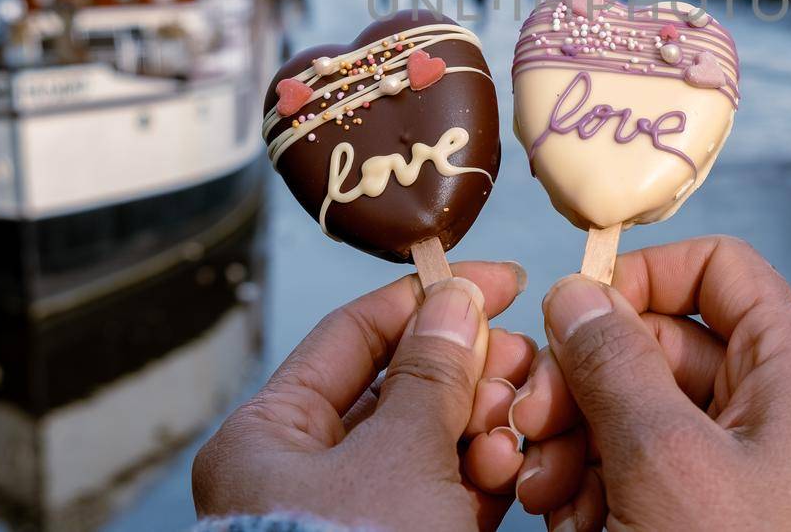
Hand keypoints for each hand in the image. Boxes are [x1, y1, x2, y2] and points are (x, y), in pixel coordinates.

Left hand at [193, 261, 536, 530]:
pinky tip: (508, 467)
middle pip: (396, 389)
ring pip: (426, 443)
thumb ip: (431, 374)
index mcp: (269, 436)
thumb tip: (455, 304)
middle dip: (466, 372)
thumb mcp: (398, 457)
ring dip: (478, 426)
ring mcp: (350, 518)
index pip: (353, 336)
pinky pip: (439, 495)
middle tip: (521, 358)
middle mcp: (300, 474)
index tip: (497, 282)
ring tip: (514, 423)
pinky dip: (476, 477)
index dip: (427, 301)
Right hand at [509, 236, 790, 530]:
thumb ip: (614, 364)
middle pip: (660, 345)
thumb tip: (577, 296)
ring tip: (544, 488)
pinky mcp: (717, 509)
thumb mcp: (667, 458)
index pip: (714, 269)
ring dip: (578, 441)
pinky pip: (647, 469)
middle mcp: (775, 401)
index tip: (574, 317)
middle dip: (583, 385)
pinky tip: (567, 517)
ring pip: (641, 411)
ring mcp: (746, 459)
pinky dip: (600, 485)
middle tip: (533, 421)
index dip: (638, 280)